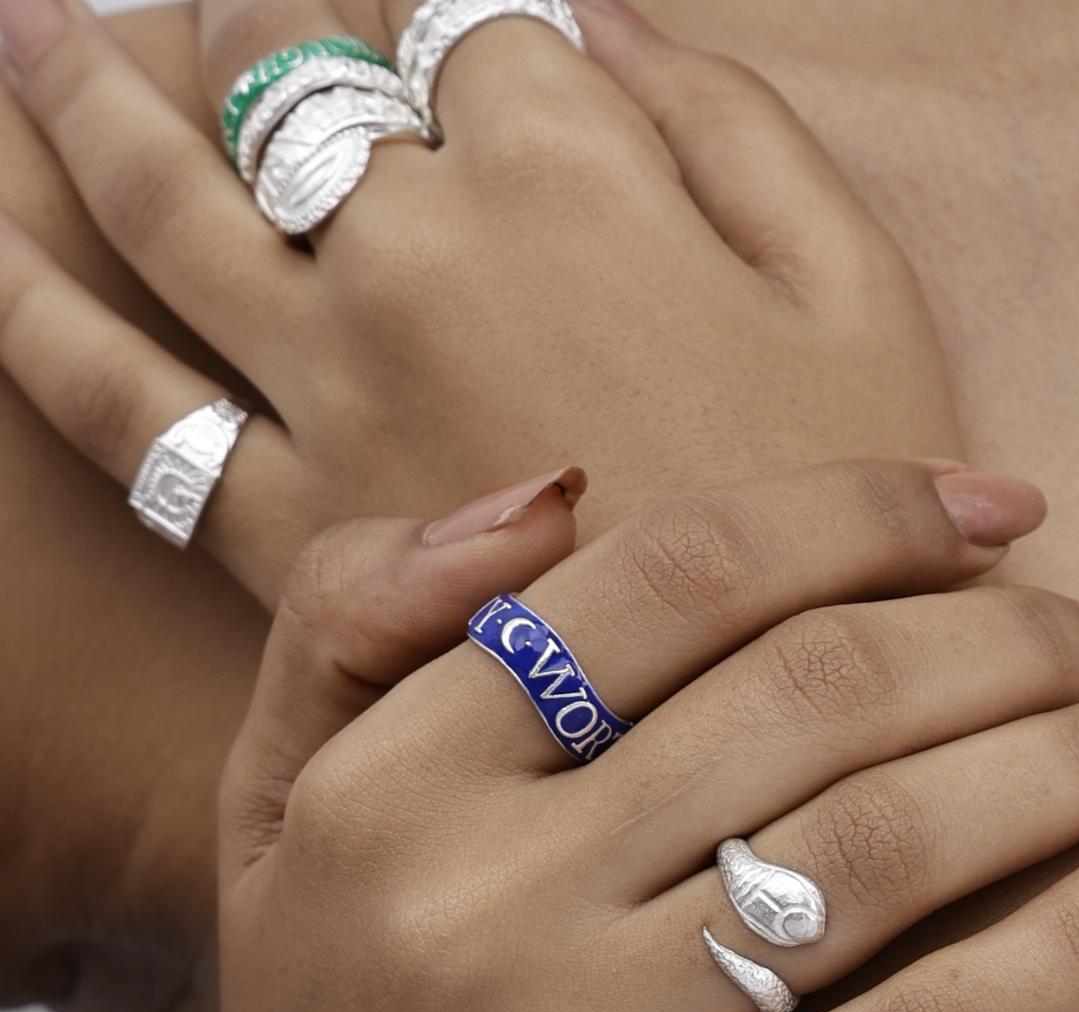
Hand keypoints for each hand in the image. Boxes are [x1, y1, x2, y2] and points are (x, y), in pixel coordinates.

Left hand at [0, 0, 957, 605]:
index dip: (464, 18)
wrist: (805, 748)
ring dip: (90, 101)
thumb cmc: (860, 526)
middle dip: (257, 11)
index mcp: (571, 175)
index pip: (469, 25)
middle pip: (286, 71)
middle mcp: (414, 255)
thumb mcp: (871, 297)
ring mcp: (325, 386)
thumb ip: (742, 133)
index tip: (462, 38)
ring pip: (160, 196)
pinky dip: (32, 308)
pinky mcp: (279, 524)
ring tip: (36, 39)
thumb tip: (605, 23)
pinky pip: (115, 403)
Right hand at [176, 455, 1078, 1011]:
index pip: (679, 574)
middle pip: (820, 693)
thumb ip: (359, 628)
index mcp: (395, 780)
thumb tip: (556, 483)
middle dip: (1025, 636)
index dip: (873, 513)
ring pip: (893, 844)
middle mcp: (482, 895)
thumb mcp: (274, 834)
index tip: (1009, 511)